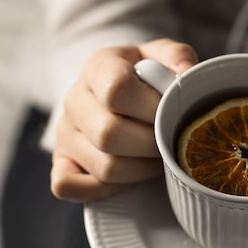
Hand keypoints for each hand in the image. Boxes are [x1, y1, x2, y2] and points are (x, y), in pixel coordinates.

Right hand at [51, 38, 197, 201]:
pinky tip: (128, 178)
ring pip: (103, 167)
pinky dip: (103, 190)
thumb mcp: (162, 57)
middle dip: (151, 145)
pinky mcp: (61, 162)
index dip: (152, 109)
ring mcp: (64, 133)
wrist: (117, 89)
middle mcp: (74, 100)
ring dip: (141, 170)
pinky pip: (68, 186)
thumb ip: (177, 57)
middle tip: (171, 143)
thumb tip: (187, 71)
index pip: (117, 89)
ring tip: (158, 158)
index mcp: (98, 67)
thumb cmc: (146, 76)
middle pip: (109, 134)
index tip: (173, 114)